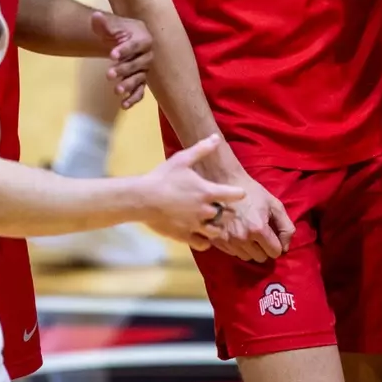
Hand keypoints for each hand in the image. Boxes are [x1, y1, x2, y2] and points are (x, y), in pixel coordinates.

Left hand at [92, 11, 152, 107]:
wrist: (126, 42)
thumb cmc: (119, 33)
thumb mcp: (110, 27)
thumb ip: (103, 23)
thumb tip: (95, 16)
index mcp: (144, 39)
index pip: (135, 45)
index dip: (125, 50)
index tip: (112, 55)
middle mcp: (148, 55)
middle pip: (138, 64)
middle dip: (123, 69)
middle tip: (108, 74)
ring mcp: (145, 69)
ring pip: (140, 79)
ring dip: (129, 85)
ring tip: (116, 90)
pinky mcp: (141, 81)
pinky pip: (140, 91)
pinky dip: (133, 98)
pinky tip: (123, 105)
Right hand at [138, 135, 247, 249]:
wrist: (143, 199)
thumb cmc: (163, 177)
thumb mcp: (182, 159)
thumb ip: (201, 149)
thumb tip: (216, 137)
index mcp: (207, 192)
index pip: (234, 195)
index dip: (238, 194)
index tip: (238, 194)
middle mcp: (205, 210)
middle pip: (227, 215)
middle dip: (227, 212)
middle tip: (221, 208)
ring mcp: (195, 225)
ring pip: (217, 232)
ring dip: (217, 227)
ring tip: (211, 222)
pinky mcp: (185, 236)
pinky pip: (203, 245)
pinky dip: (206, 241)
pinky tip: (201, 235)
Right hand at [210, 166, 295, 262]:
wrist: (226, 184)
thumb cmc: (253, 193)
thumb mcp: (275, 205)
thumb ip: (287, 227)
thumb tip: (286, 248)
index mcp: (258, 229)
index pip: (274, 252)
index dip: (277, 245)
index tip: (273, 236)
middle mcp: (243, 238)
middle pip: (261, 258)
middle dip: (264, 248)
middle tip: (261, 235)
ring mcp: (228, 241)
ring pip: (247, 258)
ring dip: (251, 250)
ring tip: (249, 234)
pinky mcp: (217, 241)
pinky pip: (233, 254)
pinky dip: (238, 248)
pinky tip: (238, 234)